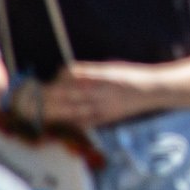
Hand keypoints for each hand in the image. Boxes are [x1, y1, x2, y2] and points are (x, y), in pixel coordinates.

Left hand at [41, 62, 155, 127]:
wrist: (152, 91)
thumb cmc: (131, 75)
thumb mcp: (112, 67)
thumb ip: (90, 71)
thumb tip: (65, 72)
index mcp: (103, 75)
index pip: (75, 75)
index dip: (60, 77)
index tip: (53, 78)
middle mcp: (102, 91)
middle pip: (69, 93)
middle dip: (51, 95)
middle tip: (37, 95)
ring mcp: (103, 106)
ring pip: (73, 110)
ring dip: (55, 110)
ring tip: (42, 110)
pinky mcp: (106, 118)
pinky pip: (83, 122)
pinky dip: (70, 122)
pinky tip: (60, 121)